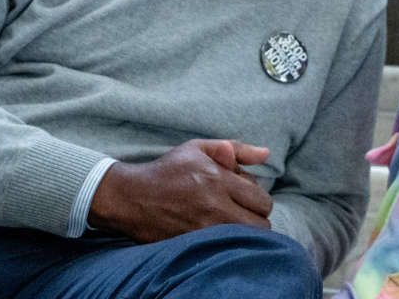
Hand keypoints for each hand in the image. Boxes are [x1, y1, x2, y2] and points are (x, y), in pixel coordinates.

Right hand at [88, 139, 272, 243]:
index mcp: (219, 179)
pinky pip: (225, 249)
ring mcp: (204, 229)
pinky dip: (226, 242)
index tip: (244, 197)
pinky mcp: (193, 244)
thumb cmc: (168, 170)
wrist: (131, 196)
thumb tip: (266, 153)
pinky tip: (216, 231)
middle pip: (261, 225)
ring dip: (244, 232)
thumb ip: (236, 149)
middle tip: (241, 212)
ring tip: (228, 221)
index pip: (263, 200)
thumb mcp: (199, 149)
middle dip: (256, 218)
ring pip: (246, 240)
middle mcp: (214, 206)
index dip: (258, 199)